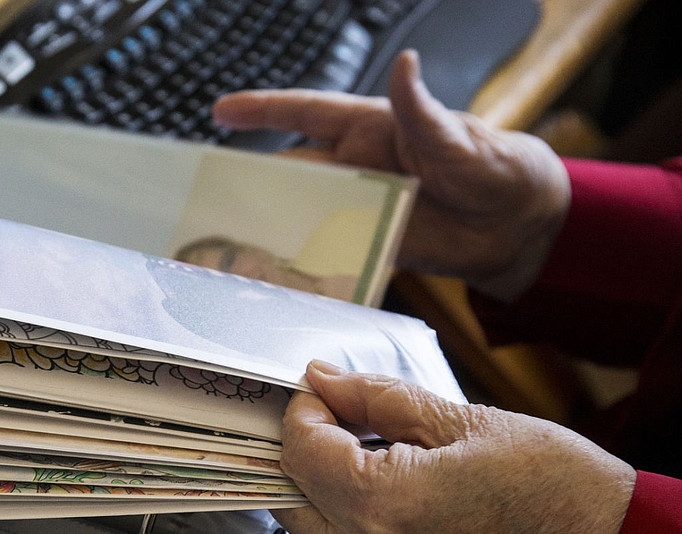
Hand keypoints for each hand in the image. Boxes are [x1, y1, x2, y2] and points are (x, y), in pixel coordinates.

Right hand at [213, 51, 570, 298]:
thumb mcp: (458, 139)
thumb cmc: (497, 169)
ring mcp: (361, 207)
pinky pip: (329, 251)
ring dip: (272, 226)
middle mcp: (358, 167)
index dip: (262, 111)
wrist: (520, 228)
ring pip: (303, 214)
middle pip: (293, 171)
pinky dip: (304, 262)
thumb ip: (423, 111)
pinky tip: (279, 274)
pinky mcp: (371, 243)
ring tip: (230, 241)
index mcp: (373, 129)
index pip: (306, 114)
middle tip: (208, 195)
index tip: (220, 112)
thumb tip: (405, 65)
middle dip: (252, 180)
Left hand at [273, 361, 635, 533]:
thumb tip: (323, 379)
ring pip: (309, 522)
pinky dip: (346, 514)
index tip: (326, 389)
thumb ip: (377, 398)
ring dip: (324, 481)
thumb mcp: (461, 420)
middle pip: (289, 490)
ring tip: (378, 451)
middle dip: (304, 446)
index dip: (305, 409)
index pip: (299, 448)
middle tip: (339, 414)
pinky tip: (391, 489)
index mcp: (379, 506)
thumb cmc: (549, 489)